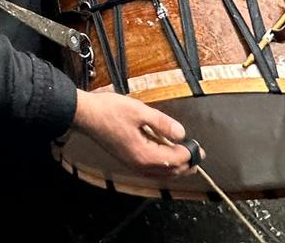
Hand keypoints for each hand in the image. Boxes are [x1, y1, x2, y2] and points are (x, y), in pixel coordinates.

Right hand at [72, 89, 200, 176]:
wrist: (86, 115)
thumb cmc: (109, 111)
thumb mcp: (139, 111)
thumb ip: (162, 123)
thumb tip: (181, 133)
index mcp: (144, 154)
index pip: (175, 159)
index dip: (189, 153)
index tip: (199, 146)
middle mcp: (139, 164)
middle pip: (170, 171)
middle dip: (186, 164)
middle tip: (198, 155)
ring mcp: (132, 164)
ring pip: (161, 173)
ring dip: (176, 167)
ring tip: (187, 159)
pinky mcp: (128, 160)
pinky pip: (151, 169)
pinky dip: (163, 166)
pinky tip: (166, 157)